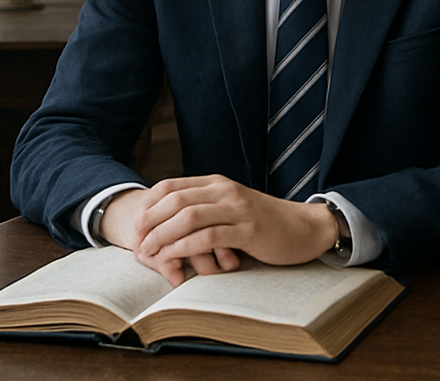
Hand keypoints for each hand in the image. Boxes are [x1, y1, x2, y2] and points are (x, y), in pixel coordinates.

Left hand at [103, 176, 336, 286]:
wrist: (304, 228)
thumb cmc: (264, 222)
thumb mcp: (231, 206)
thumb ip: (204, 207)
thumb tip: (166, 221)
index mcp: (217, 183)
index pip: (170, 185)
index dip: (148, 205)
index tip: (135, 226)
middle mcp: (225, 191)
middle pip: (175, 200)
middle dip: (149, 222)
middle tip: (135, 242)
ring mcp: (238, 209)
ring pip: (188, 217)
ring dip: (162, 236)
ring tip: (148, 252)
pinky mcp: (248, 231)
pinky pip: (207, 236)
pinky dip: (184, 247)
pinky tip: (172, 257)